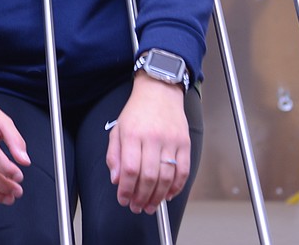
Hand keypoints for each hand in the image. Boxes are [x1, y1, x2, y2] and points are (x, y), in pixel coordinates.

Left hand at [105, 73, 189, 214]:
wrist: (159, 91)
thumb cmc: (137, 111)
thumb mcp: (118, 129)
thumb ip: (114, 155)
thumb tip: (117, 180)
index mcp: (132, 134)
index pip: (130, 169)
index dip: (126, 190)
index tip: (123, 200)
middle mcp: (152, 137)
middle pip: (149, 176)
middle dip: (142, 197)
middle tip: (137, 207)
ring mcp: (171, 140)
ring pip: (167, 177)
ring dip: (158, 196)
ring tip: (151, 205)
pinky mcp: (185, 143)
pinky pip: (183, 171)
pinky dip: (177, 187)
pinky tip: (168, 194)